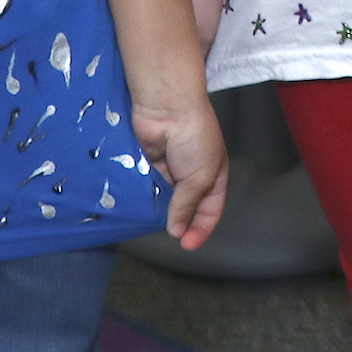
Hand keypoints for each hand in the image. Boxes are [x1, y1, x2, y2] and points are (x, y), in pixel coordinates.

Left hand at [130, 76, 227, 251]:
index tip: (187, 245)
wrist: (166, 107)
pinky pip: (146, 187)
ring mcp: (169, 169)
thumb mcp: (201, 176)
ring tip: (151, 222)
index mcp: (214, 175)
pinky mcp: (148, 164)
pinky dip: (142, 196)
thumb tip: (177, 230)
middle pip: (186, 207)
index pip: (211, 209)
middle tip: (169, 234)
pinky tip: (136, 207)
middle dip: (179, 221)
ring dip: (158, 209)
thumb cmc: (194, 136)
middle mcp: (191, 174)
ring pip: (163, 199)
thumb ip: (188, 205)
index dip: (202, 228)